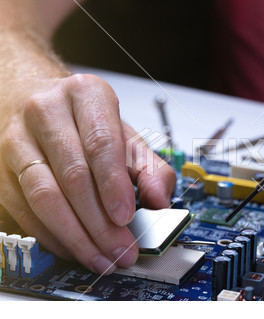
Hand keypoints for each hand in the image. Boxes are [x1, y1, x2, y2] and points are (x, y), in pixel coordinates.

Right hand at [0, 74, 175, 273]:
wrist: (39, 102)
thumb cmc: (87, 121)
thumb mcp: (128, 136)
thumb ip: (150, 168)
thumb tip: (160, 200)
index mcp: (85, 95)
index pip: (100, 143)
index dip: (113, 185)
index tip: (126, 217)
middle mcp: (46, 112)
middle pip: (72, 175)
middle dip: (100, 222)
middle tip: (121, 249)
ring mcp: (17, 140)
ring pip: (43, 196)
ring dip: (76, 236)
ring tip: (101, 258)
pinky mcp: (2, 168)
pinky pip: (24, 210)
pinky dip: (53, 236)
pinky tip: (75, 249)